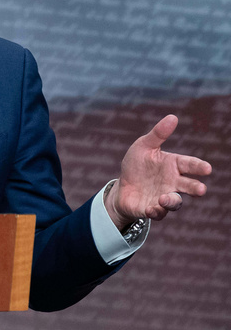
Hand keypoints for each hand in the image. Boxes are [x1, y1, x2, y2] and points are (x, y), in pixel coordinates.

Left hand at [105, 115, 211, 229]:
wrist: (122, 187)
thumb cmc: (137, 165)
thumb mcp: (143, 146)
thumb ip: (158, 134)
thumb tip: (173, 117)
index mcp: (173, 165)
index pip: (190, 164)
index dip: (198, 166)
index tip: (207, 168)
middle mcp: (173, 183)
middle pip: (190, 186)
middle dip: (196, 188)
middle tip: (200, 189)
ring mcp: (164, 197)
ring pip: (175, 202)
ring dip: (172, 201)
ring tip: (165, 198)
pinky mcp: (153, 209)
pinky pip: (158, 213)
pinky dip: (155, 211)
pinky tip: (150, 208)